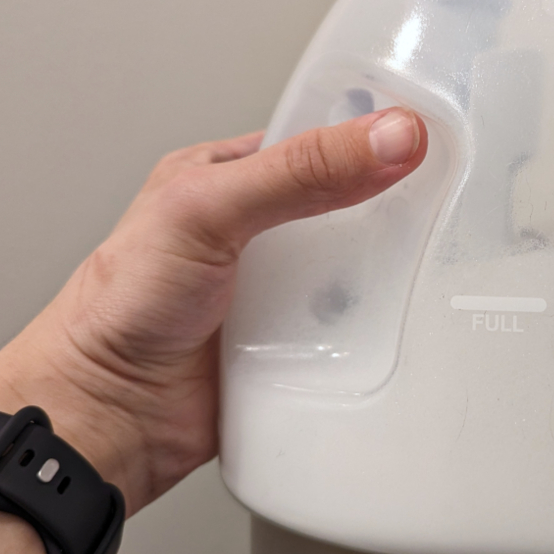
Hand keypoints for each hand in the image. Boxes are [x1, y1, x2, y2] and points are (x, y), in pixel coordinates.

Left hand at [0, 107, 426, 515]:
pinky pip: (350, 333)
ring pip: (355, 272)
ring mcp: (277, 293)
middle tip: (447, 205)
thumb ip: (299, 171)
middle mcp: (256, 234)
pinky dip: (374, 332)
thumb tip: (387, 136)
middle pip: (348, 207)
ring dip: (385, 275)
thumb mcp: (207, 209)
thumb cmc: (119, 308)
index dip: (370, 136)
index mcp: (228, 178)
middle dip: (390, 209)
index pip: (316, 139)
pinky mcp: (293, 348)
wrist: (107, 418)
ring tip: (435, 264)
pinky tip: (401, 325)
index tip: (429, 138)